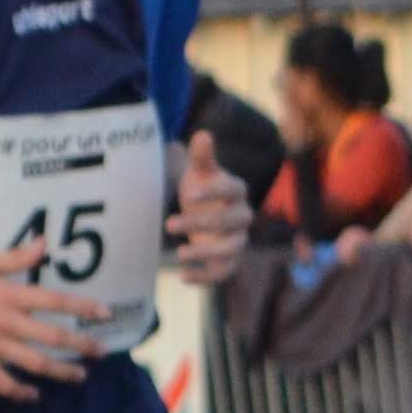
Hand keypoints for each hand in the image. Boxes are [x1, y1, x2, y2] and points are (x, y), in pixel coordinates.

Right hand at [0, 240, 99, 398]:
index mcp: (9, 294)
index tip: (105, 314)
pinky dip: (20, 392)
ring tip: (79, 377)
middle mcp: (5, 321)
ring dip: (61, 372)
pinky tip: (34, 395)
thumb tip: (44, 244)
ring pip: (35, 363)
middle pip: (53, 337)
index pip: (56, 300)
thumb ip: (16, 257)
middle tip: (101, 352)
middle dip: (81, 346)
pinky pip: (3, 383)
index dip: (83, 307)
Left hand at [169, 129, 246, 287]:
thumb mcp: (198, 172)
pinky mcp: (229, 262)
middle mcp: (243, 216)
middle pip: (229, 221)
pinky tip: (182, 276)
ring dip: (206, 253)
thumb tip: (203, 135)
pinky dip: (205, 278)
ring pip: (230, 250)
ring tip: (179, 253)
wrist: (204, 211)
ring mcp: (238, 240)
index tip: (188, 196)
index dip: (213, 192)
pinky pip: (223, 273)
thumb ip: (202, 157)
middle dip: (200, 224)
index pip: (231, 190)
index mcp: (237, 191)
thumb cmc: (202, 188)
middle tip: (168, 224)